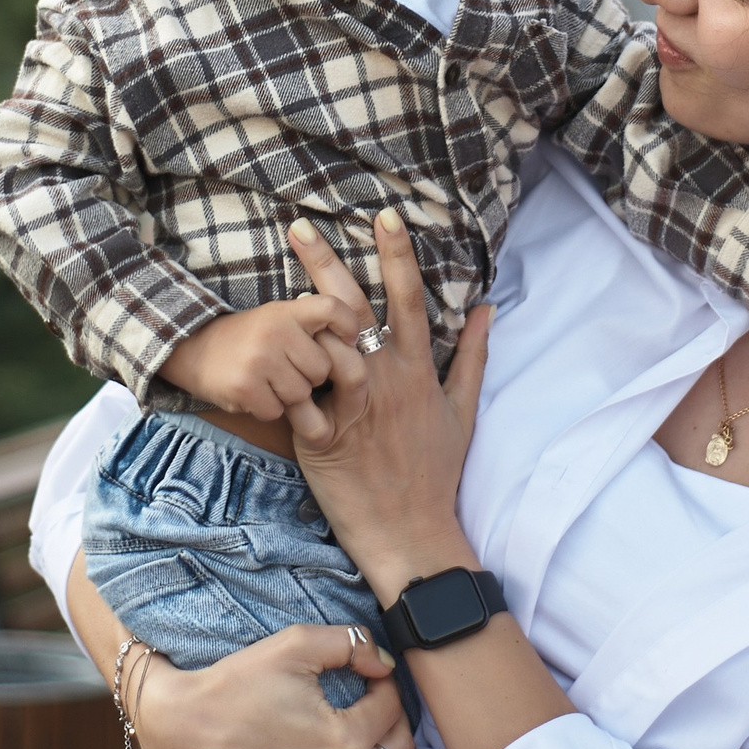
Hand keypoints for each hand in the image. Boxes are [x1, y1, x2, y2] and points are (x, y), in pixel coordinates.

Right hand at [136, 627, 417, 748]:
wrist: (187, 731)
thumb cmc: (237, 685)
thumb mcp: (294, 644)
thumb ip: (351, 642)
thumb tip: (384, 660)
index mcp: (343, 742)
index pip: (392, 708)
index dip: (385, 682)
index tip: (368, 672)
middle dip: (395, 719)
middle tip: (372, 700)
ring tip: (370, 732)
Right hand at [157, 287, 358, 420]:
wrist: (192, 348)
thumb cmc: (248, 337)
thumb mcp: (277, 316)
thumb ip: (311, 323)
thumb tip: (357, 340)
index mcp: (285, 311)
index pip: (333, 309)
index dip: (348, 326)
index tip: (348, 339)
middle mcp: (274, 332)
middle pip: (322, 368)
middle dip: (309, 376)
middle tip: (287, 368)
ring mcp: (259, 360)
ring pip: (301, 394)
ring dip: (288, 396)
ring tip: (268, 380)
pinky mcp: (244, 387)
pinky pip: (277, 411)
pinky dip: (267, 408)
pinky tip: (253, 393)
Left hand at [283, 210, 491, 601]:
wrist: (412, 533)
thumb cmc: (436, 472)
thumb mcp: (463, 412)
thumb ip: (474, 357)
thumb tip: (489, 308)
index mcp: (417, 371)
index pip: (410, 300)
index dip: (398, 254)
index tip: (384, 215)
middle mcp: (385, 382)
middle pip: (353, 309)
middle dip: (326, 263)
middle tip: (298, 226)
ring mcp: (353, 409)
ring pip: (324, 347)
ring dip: (298, 314)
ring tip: (270, 282)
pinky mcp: (322, 439)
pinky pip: (298, 399)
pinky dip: (280, 378)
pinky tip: (259, 352)